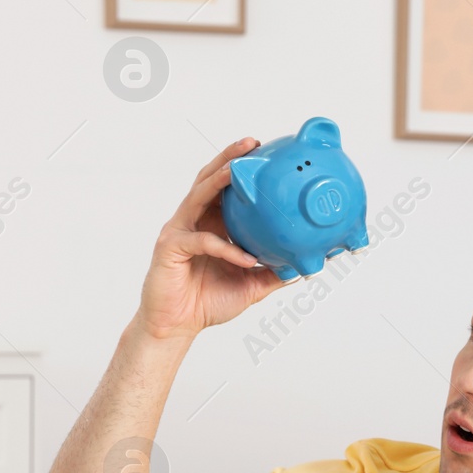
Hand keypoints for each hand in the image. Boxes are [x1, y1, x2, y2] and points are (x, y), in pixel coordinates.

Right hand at [134, 137, 291, 341]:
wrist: (176, 327)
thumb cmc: (207, 303)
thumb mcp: (251, 286)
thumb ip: (272, 273)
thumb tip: (302, 265)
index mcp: (211, 224)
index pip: (226, 189)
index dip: (242, 170)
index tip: (265, 153)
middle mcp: (194, 221)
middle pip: (209, 180)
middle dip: (229, 159)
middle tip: (252, 145)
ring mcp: (179, 231)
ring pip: (199, 196)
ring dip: (219, 180)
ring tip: (239, 169)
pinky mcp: (170, 248)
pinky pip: (203, 242)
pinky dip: (227, 248)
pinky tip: (248, 258)